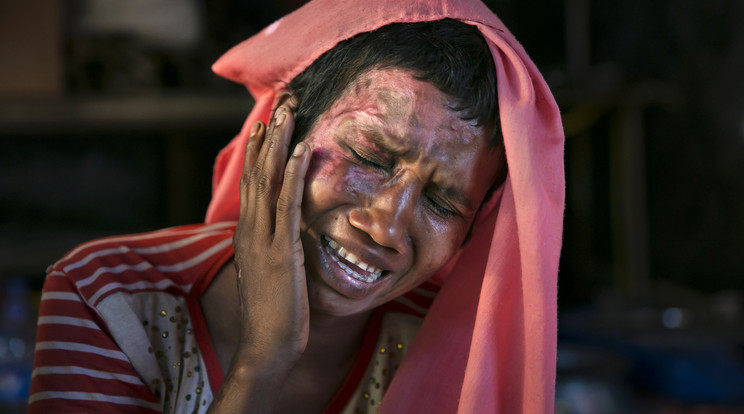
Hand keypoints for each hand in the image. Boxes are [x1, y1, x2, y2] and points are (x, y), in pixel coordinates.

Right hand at [232, 92, 310, 365]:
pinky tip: (301, 150)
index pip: (253, 183)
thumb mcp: (269, 272)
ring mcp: (263, 239)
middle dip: (270, 133)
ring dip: (279, 142)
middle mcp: (250, 229)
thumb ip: (272, 248)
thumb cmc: (273, 314)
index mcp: (248, 234)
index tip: (268, 122)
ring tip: (288, 110)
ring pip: (269, 179)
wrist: (266, 346)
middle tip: (281, 100)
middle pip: (258, 171)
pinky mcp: (281, 250)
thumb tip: (284, 233)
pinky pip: (287, 204)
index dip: (260, 150)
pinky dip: (292, 174)